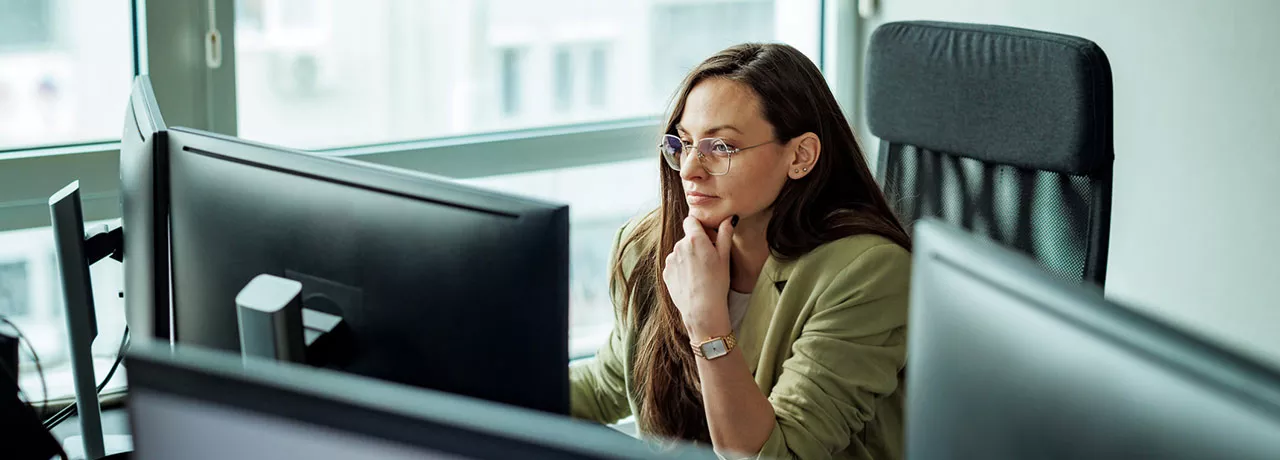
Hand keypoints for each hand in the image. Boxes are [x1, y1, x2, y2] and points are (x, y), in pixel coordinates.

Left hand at [663, 215, 735, 337]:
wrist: (702, 309)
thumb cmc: (716, 283)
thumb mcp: (724, 257)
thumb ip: (725, 234)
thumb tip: (728, 218)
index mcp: (694, 239)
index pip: (691, 220)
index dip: (700, 226)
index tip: (708, 237)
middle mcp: (679, 246)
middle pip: (687, 238)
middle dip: (696, 244)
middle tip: (708, 260)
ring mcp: (670, 260)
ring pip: (680, 252)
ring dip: (688, 257)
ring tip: (700, 273)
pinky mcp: (666, 272)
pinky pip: (675, 265)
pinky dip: (682, 269)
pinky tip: (692, 280)